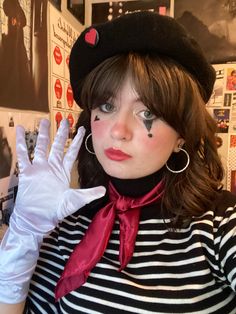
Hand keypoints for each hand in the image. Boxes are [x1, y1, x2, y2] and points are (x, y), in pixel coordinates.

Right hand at [14, 118, 104, 233]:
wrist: (37, 219)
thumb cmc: (56, 211)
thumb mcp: (75, 201)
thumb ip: (88, 194)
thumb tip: (104, 190)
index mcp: (63, 171)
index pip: (71, 152)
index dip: (76, 141)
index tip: (82, 130)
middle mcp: (52, 167)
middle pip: (57, 145)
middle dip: (61, 133)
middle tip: (64, 120)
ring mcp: (39, 168)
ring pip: (41, 146)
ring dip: (42, 134)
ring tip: (43, 121)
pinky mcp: (27, 172)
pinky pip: (24, 155)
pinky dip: (22, 143)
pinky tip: (20, 131)